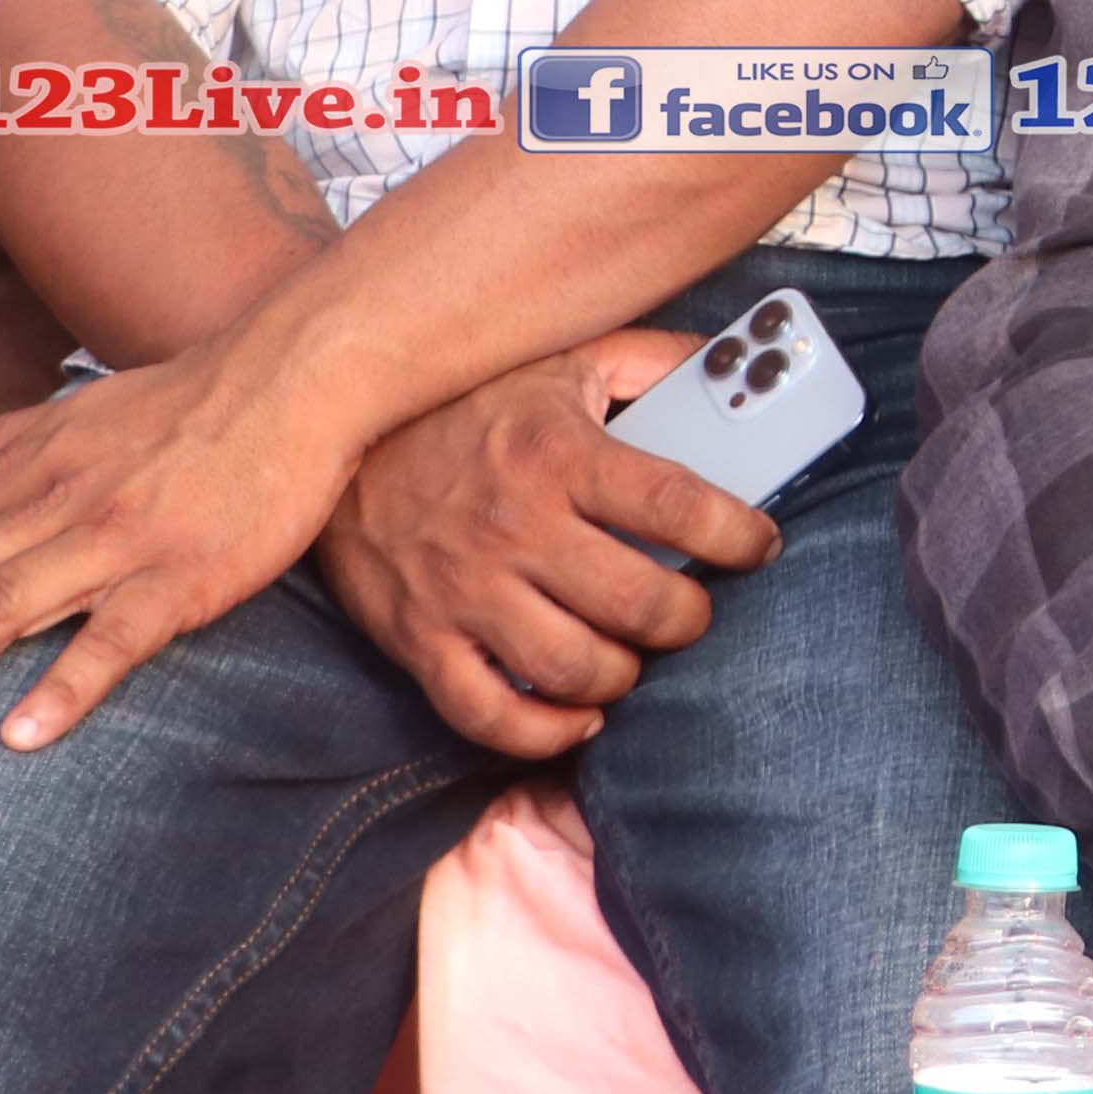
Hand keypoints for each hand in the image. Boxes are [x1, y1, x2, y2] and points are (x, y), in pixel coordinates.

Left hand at [0, 332, 375, 751]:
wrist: (295, 375)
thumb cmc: (189, 398)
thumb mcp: (81, 408)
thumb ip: (4, 437)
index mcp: (23, 471)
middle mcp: (53, 504)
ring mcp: (117, 540)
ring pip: (2, 606)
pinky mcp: (183, 573)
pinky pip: (114, 637)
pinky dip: (64, 686)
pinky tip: (19, 738)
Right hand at [310, 330, 770, 754]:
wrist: (332, 437)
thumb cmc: (465, 404)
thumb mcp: (558, 360)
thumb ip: (646, 361)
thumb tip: (728, 363)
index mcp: (558, 452)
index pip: (676, 505)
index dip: (737, 535)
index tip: (760, 546)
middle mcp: (515, 526)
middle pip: (638, 605)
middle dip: (688, 620)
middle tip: (692, 613)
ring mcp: (464, 590)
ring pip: (575, 670)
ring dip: (624, 676)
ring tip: (633, 656)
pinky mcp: (420, 638)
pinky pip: (491, 715)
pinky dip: (546, 733)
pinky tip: (579, 717)